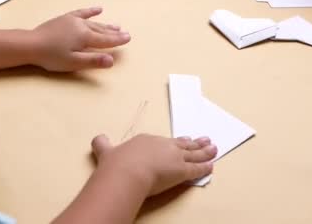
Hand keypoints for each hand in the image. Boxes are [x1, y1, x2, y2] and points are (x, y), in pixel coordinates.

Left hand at [32, 7, 130, 70]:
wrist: (31, 44)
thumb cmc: (52, 56)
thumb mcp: (73, 62)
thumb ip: (93, 61)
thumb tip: (112, 60)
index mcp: (85, 37)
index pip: (106, 40)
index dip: (118, 40)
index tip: (128, 38)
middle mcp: (82, 26)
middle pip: (101, 30)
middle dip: (114, 32)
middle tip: (125, 33)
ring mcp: (73, 20)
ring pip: (94, 22)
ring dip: (105, 24)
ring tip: (116, 25)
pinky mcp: (65, 18)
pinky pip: (82, 13)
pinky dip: (91, 11)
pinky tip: (98, 9)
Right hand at [92, 134, 216, 195]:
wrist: (126, 173)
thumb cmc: (117, 164)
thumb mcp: (106, 151)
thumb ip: (103, 144)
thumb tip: (98, 138)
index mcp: (146, 141)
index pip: (164, 142)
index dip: (174, 142)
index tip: (180, 141)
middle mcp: (162, 146)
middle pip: (182, 144)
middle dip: (194, 142)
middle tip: (204, 140)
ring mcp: (174, 158)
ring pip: (193, 154)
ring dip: (205, 151)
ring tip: (213, 148)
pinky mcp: (182, 171)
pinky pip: (197, 169)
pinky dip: (205, 167)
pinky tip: (211, 166)